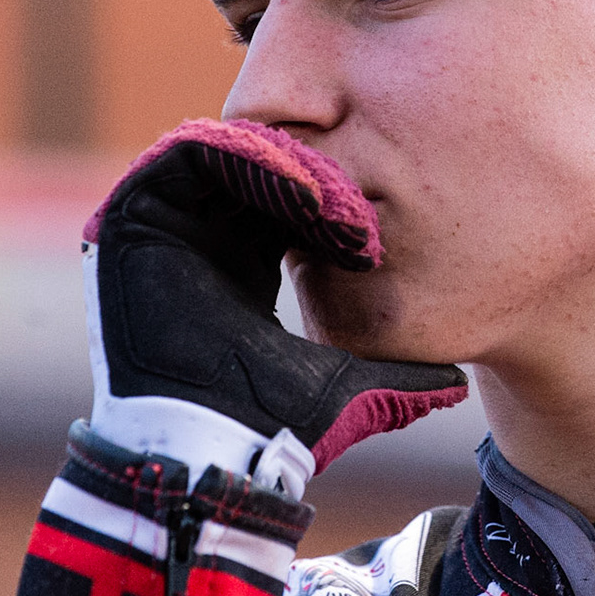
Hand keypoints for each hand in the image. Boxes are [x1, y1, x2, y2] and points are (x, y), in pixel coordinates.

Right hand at [84, 119, 467, 486]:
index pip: (284, 205)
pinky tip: (289, 179)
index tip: (367, 221)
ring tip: (325, 183)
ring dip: (279, 159)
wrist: (204, 441)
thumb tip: (460, 385)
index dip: (326, 201)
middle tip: (349, 190)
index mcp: (240, 270)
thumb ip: (400, 381)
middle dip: (304, 173)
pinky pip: (189, 156)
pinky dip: (238, 154)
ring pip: (227, 156)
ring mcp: (164, 226)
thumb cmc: (268, 422)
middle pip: (256, 173)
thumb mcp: (348, 387)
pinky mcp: (134, 215)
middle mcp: (200, 241)